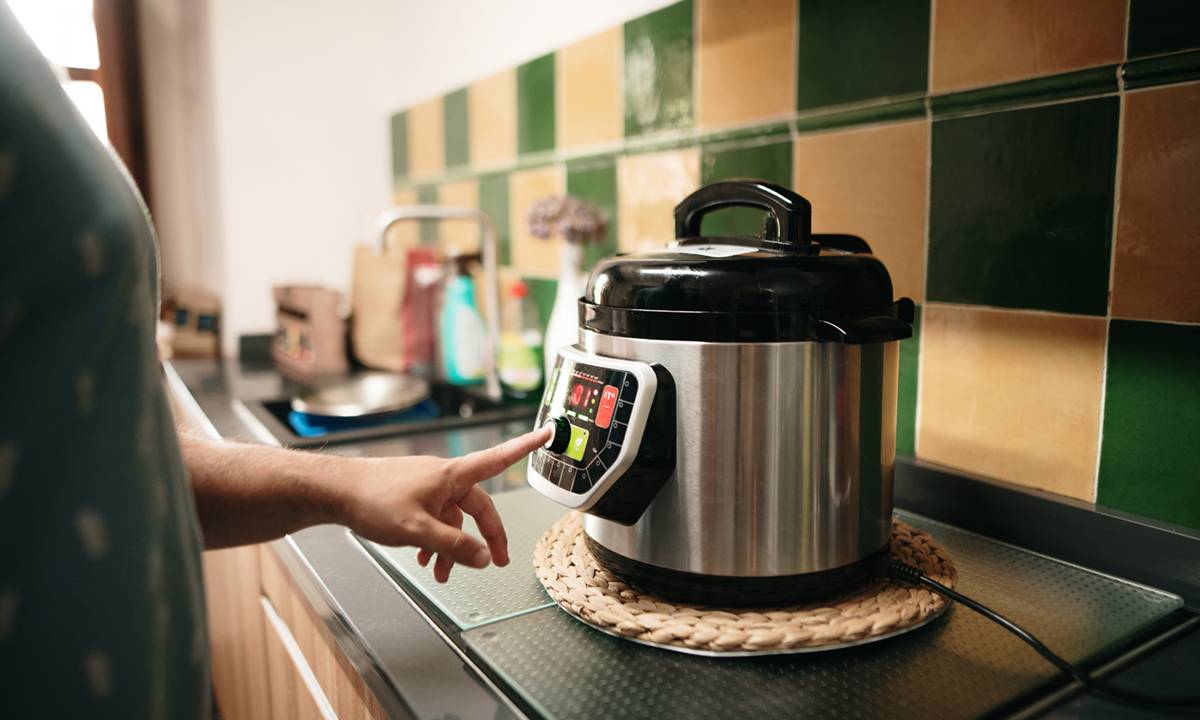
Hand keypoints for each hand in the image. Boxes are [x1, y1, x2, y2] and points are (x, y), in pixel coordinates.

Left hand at [341, 426, 550, 581]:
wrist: (335, 491)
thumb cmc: (373, 500)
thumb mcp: (417, 530)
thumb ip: (453, 546)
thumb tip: (483, 558)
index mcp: (452, 476)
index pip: (498, 459)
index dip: (525, 447)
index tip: (548, 431)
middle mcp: (443, 477)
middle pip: (477, 506)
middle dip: (486, 536)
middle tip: (496, 560)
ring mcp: (427, 486)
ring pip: (452, 517)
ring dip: (451, 545)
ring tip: (441, 574)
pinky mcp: (411, 494)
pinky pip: (434, 517)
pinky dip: (433, 538)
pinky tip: (422, 557)